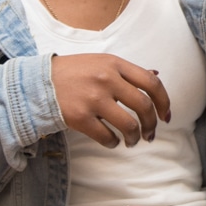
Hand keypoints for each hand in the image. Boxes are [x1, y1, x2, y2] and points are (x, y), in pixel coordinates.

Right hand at [51, 53, 171, 147]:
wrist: (39, 82)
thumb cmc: (75, 73)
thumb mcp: (103, 62)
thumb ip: (128, 71)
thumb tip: (156, 76)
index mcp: (115, 64)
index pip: (152, 83)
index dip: (164, 102)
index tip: (165, 116)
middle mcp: (107, 79)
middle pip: (143, 106)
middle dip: (152, 124)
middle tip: (150, 134)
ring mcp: (93, 99)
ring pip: (128, 125)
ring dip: (135, 138)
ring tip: (132, 141)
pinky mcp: (80, 117)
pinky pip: (106, 137)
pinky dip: (113, 143)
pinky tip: (112, 142)